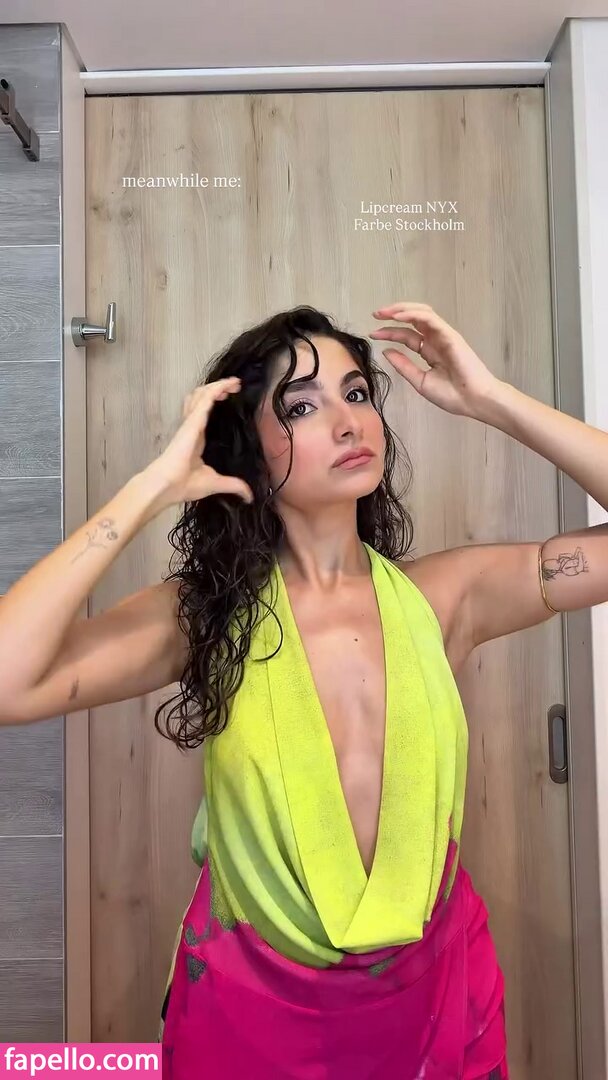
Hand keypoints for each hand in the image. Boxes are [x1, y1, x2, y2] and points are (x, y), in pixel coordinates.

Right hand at [142, 377, 252, 508]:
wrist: (167, 486)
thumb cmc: (184, 484)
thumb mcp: (215, 482)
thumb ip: (233, 485)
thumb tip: (249, 495)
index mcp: (196, 438)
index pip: (205, 412)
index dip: (215, 401)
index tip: (231, 395)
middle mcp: (193, 427)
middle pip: (202, 399)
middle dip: (218, 389)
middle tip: (235, 387)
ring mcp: (191, 423)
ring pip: (202, 395)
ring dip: (217, 386)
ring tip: (232, 383)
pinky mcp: (192, 422)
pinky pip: (205, 400)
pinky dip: (216, 390)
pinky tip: (228, 385)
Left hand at [369, 302, 499, 418]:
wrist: (473, 401)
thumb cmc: (453, 395)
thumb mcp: (420, 381)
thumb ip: (404, 366)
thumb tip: (386, 352)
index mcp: (431, 351)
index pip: (408, 336)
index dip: (390, 333)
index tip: (373, 334)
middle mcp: (437, 340)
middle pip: (414, 319)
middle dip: (394, 314)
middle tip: (375, 315)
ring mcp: (444, 336)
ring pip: (421, 313)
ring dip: (402, 309)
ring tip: (384, 312)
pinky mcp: (449, 334)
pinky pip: (429, 318)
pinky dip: (413, 314)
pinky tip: (398, 316)